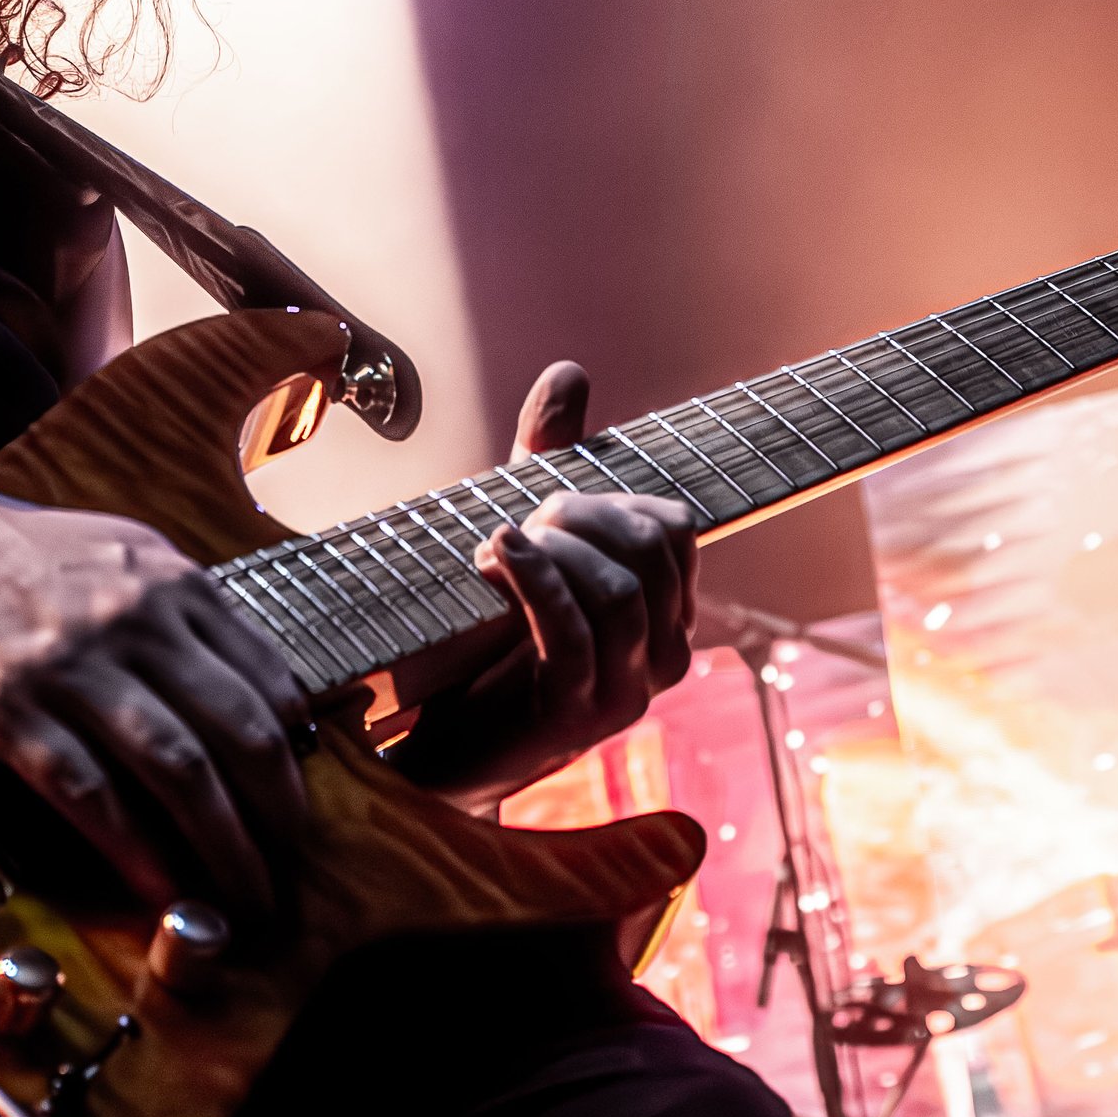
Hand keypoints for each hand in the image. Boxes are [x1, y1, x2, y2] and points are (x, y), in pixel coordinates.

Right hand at [0, 491, 308, 916]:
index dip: (296, 762)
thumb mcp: (119, 554)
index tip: (296, 809)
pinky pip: (87, 788)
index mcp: (170, 585)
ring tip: (241, 895)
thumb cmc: (9, 553)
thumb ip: (185, 614)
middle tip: (287, 869)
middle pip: (237, 732)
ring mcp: (67, 663)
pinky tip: (159, 885)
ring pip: (176, 765)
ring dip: (222, 843)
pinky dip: (134, 846)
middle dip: (277, 816)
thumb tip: (255, 689)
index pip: (266, 684)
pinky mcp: (2, 704)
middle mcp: (132, 620)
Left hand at [395, 361, 697, 807]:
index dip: (609, 498)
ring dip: (553, 549)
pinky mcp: (575, 715)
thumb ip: (550, 460)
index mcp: (664, 613)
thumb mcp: (525, 538)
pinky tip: (497, 554)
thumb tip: (570, 372)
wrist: (444, 744)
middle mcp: (663, 655)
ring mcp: (626, 692)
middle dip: (580, 515)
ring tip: (498, 543)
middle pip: (649, 550)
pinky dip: (536, 580)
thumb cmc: (487, 637)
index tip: (546, 503)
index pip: (673, 528)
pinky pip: (576, 633)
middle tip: (521, 522)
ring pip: (619, 590)